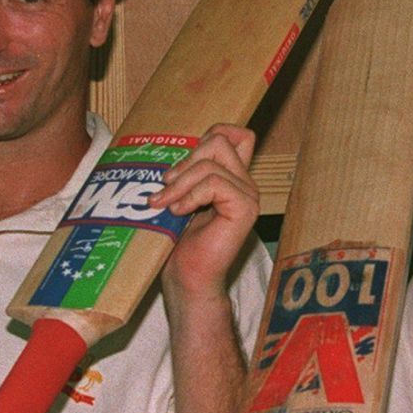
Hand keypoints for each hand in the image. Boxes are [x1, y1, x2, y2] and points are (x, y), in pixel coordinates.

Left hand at [155, 125, 259, 306]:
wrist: (187, 277)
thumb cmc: (179, 242)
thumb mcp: (178, 195)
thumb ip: (186, 171)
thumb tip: (172, 148)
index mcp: (232, 178)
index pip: (234, 134)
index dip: (209, 135)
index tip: (180, 168)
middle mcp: (244, 183)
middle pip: (218, 141)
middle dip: (185, 161)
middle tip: (165, 188)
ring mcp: (247, 196)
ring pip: (211, 163)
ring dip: (180, 182)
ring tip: (165, 204)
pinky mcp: (244, 209)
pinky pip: (215, 183)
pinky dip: (191, 195)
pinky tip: (180, 212)